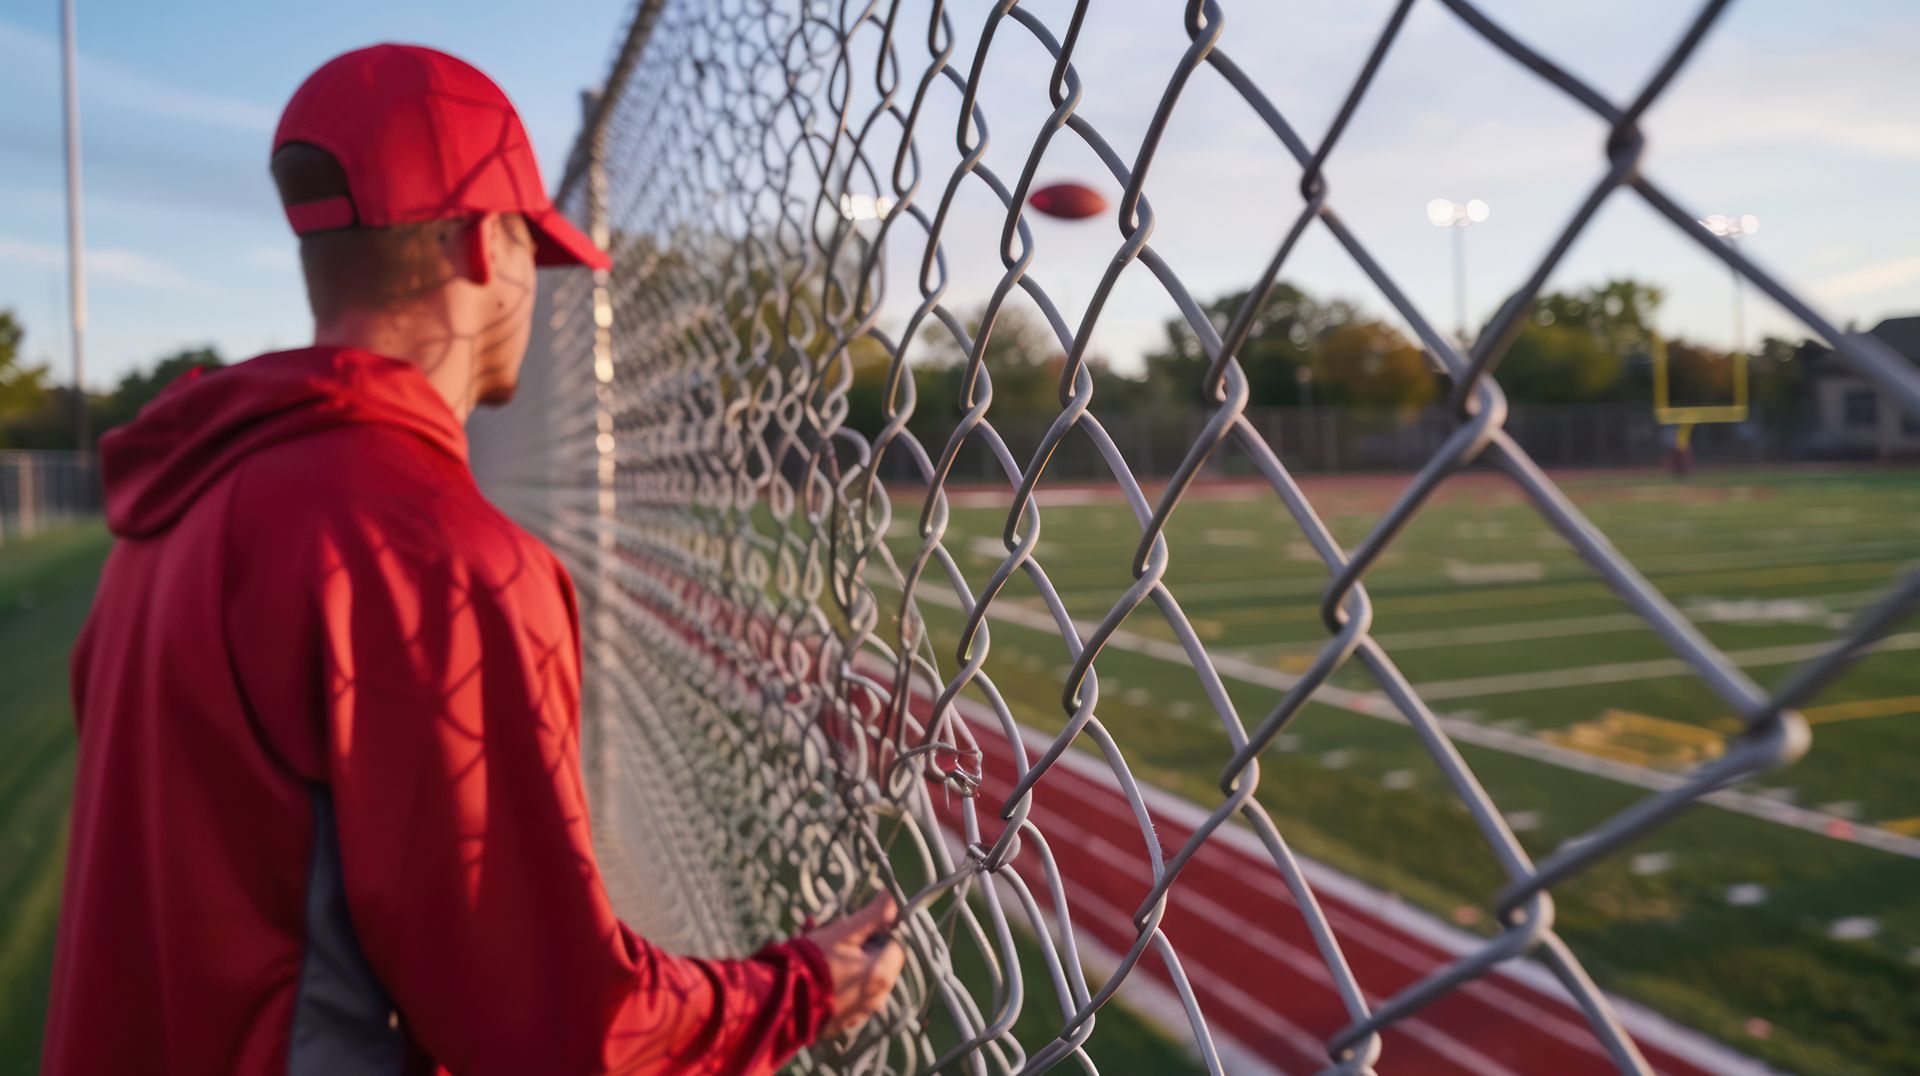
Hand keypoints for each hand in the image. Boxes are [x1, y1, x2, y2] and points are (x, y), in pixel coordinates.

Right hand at [804, 895, 905, 1036]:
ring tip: (814, 942)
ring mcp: (859, 1013)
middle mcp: (876, 999)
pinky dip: (836, 979)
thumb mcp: (843, 932)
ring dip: (843, 958)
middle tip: (832, 932)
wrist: (779, 1002)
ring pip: (859, 976)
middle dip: (858, 943)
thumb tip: (893, 894)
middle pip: (878, 961)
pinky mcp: (842, 1021)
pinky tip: (813, 968)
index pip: (897, 944)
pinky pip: (846, 993)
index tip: (858, 925)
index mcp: (882, 976)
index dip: (880, 929)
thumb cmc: (813, 963)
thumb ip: (873, 914)